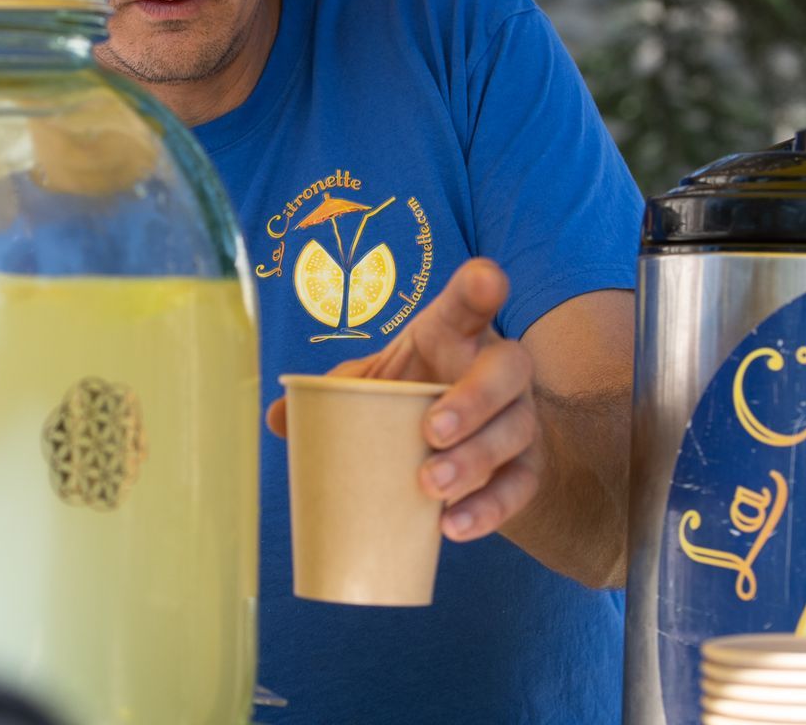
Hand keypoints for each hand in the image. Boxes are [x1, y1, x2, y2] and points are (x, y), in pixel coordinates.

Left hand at [267, 258, 541, 542]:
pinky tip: (452, 525)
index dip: (481, 287)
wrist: (468, 452)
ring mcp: (520, 417)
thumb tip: (276, 417)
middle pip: (509, 367)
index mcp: (456, 335)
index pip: (471, 304)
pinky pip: (520, 487)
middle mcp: (498, 369)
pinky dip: (489, 509)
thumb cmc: (411, 400)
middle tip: (431, 429)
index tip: (483, 279)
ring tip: (430, 486)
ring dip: (475, 460)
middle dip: (475, 397)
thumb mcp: (372, 387)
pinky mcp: (528, 467)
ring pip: (515, 430)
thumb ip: (330, 394)